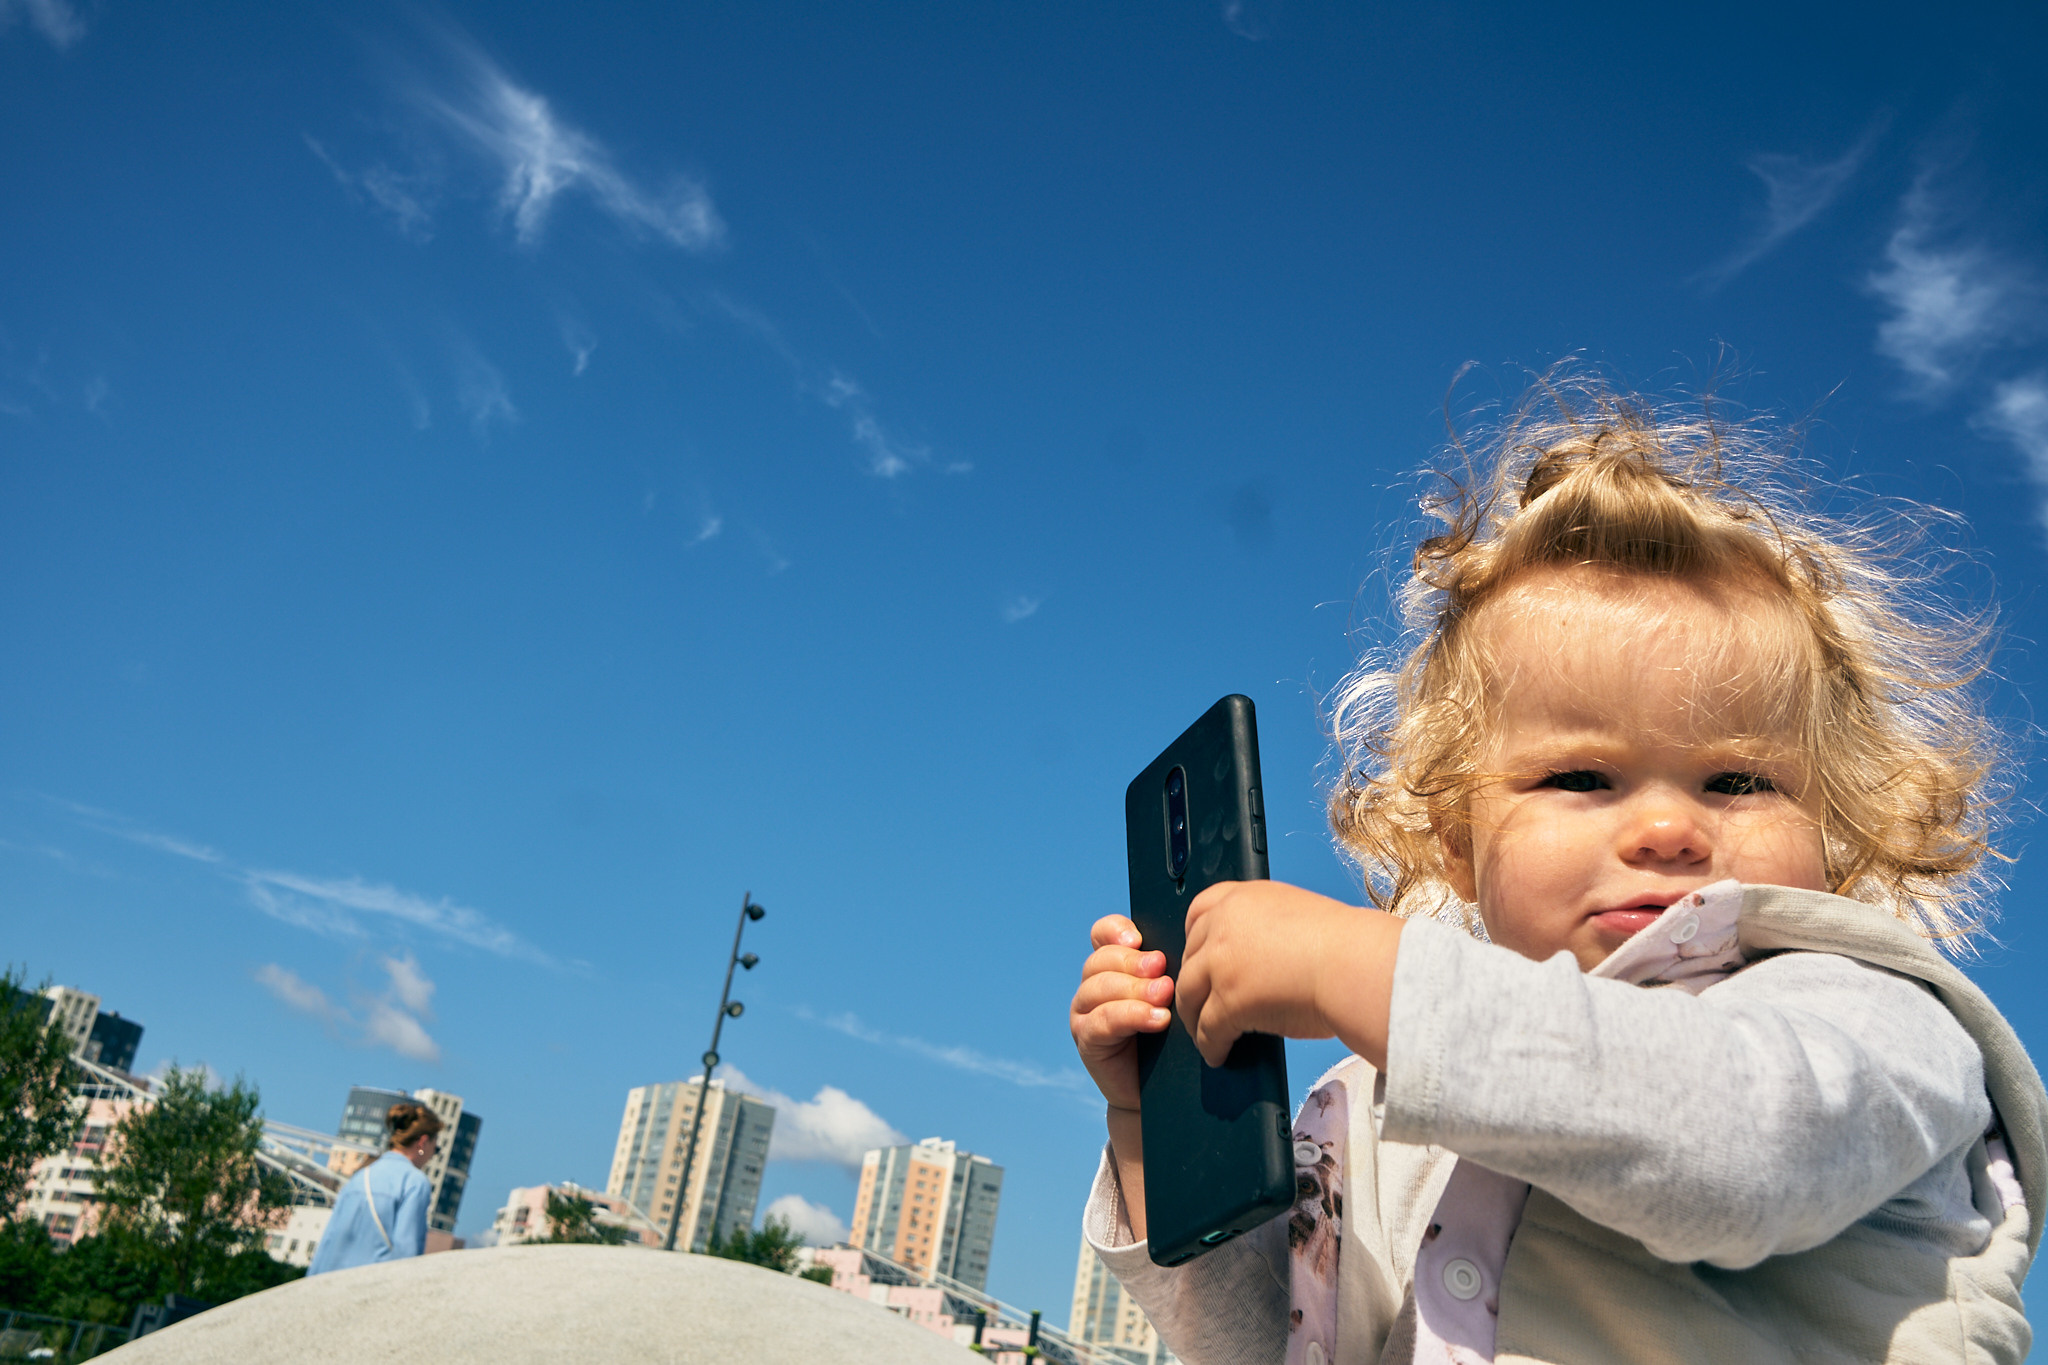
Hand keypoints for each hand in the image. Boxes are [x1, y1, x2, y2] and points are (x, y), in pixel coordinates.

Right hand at [1070, 915, 1173, 1112]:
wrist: (1162, 1091)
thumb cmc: (1172, 1038)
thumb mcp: (1173, 997)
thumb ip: (1169, 971)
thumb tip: (1191, 943)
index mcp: (1112, 965)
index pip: (1103, 933)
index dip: (1116, 930)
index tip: (1139, 939)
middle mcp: (1093, 984)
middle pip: (1102, 959)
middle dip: (1134, 963)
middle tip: (1163, 970)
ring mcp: (1085, 1011)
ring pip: (1100, 987)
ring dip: (1135, 990)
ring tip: (1165, 997)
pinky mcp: (1086, 1039)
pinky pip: (1102, 1021)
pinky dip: (1130, 1016)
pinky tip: (1157, 1020)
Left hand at [1177, 880, 1403, 1068]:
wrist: (1356, 966)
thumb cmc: (1345, 947)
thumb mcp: (1295, 916)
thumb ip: (1266, 930)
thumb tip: (1256, 962)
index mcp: (1243, 898)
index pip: (1198, 912)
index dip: (1194, 940)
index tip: (1196, 958)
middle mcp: (1224, 924)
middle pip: (1190, 956)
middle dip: (1194, 982)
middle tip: (1199, 1003)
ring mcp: (1221, 962)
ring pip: (1190, 994)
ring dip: (1194, 1018)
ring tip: (1203, 1034)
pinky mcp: (1227, 1001)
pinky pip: (1208, 1029)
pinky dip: (1210, 1045)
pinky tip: (1218, 1054)